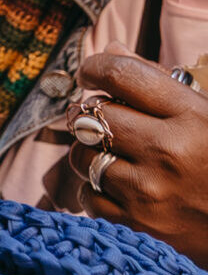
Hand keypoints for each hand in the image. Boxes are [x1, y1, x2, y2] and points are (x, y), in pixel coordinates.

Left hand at [60, 51, 207, 262]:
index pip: (123, 75)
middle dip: (90, 111)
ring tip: (113, 153)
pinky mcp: (135, 223)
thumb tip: (113, 50)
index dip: (97, 67)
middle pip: (94, 115)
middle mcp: (168, 150)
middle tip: (102, 116)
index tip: (91, 72)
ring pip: (82, 157)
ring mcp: (148, 189)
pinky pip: (87, 195)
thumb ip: (162, 83)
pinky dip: (95, 189)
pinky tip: (120, 185)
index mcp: (193, 116)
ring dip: (89, 152)